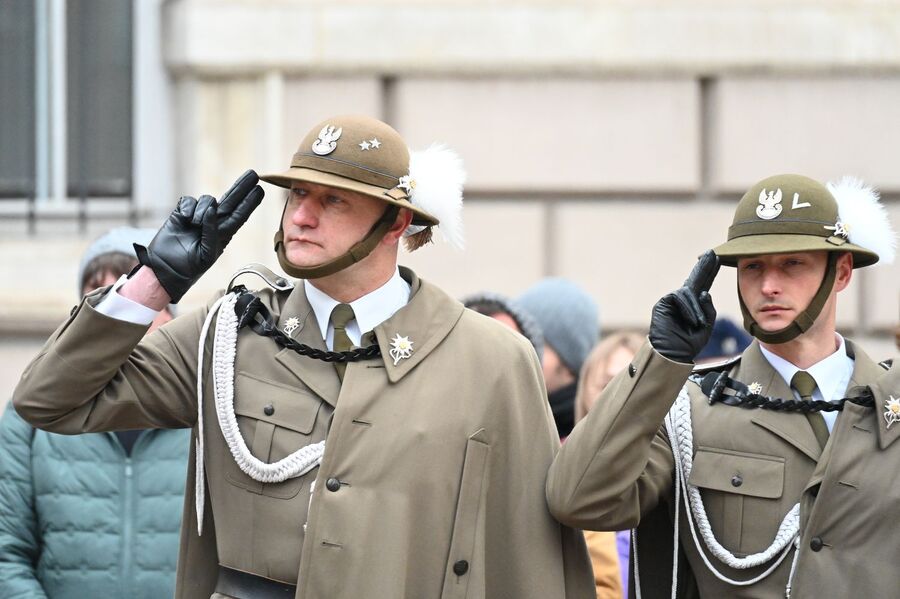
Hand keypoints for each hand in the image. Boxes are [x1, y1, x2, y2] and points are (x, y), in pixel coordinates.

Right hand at [135, 170, 263, 302]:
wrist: (166, 269)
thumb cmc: (189, 267)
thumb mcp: (207, 254)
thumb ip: (212, 232)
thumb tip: (212, 209)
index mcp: (223, 234)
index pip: (240, 215)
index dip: (250, 202)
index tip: (260, 190)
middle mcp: (213, 222)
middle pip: (231, 201)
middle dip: (242, 187)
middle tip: (253, 174)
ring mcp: (197, 216)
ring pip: (207, 200)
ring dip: (202, 209)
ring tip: (194, 224)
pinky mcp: (181, 213)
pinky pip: (188, 200)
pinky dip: (188, 208)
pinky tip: (185, 219)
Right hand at [649, 250, 719, 362]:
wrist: (672, 354)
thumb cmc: (689, 343)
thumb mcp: (706, 326)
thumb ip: (709, 309)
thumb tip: (705, 292)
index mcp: (693, 305)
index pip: (703, 285)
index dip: (709, 272)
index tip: (717, 259)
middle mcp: (682, 300)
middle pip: (694, 279)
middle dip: (704, 267)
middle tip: (712, 253)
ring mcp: (671, 301)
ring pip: (689, 292)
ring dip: (696, 308)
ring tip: (699, 324)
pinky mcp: (663, 303)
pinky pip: (679, 297)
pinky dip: (688, 309)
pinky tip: (691, 321)